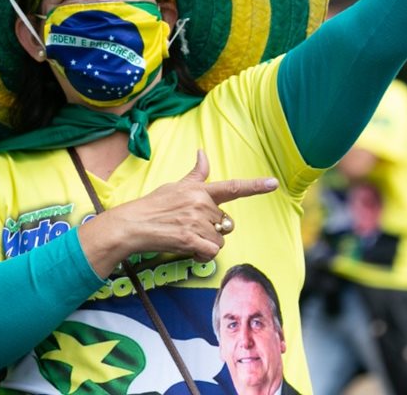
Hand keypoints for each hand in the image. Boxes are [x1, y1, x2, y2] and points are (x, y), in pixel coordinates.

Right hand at [77, 150, 278, 274]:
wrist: (132, 224)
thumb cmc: (154, 205)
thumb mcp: (176, 186)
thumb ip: (197, 175)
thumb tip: (203, 152)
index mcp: (199, 190)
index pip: (232, 187)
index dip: (255, 186)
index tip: (274, 183)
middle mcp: (200, 204)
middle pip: (224, 223)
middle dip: (212, 229)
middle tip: (189, 226)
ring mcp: (195, 221)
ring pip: (219, 240)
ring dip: (206, 243)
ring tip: (186, 236)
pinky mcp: (189, 239)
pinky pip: (210, 251)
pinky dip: (201, 253)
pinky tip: (187, 247)